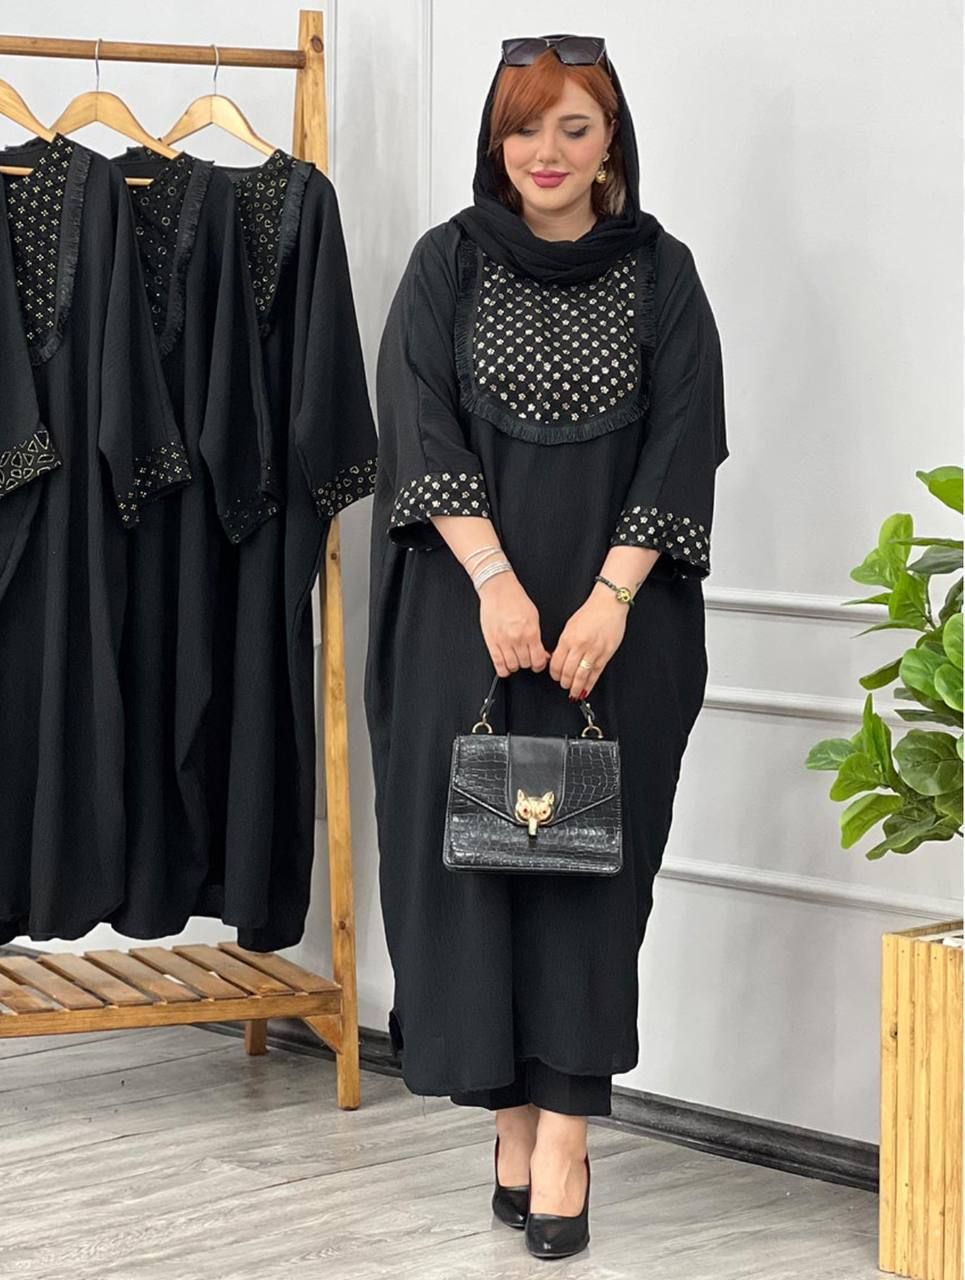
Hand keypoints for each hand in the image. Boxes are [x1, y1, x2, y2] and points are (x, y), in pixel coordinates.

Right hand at [478, 570, 550, 676]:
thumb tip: (542, 653)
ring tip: (515, 659)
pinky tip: (505, 666)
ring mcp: (503, 641)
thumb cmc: (516, 600)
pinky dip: (503, 669)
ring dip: (515, 666)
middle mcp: (517, 638)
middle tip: (526, 657)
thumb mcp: (534, 617)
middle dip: (527, 662)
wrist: (499, 590)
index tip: (538, 663)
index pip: (538, 660)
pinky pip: (498, 663)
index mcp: (531, 632)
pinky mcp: (491, 642)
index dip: (539, 665)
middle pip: (525, 664)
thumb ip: (538, 638)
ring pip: (512, 666)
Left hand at [549, 582, 629, 698]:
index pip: (556, 663)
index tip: (555, 676)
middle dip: (564, 682)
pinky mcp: (605, 654)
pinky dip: (590, 684)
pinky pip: (596, 673)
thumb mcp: (570, 626)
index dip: (554, 673)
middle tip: (564, 685)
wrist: (609, 605)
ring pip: (581, 675)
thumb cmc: (590, 613)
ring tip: (573, 692)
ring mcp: (594, 651)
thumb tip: (558, 659)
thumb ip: (564, 643)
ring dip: (576, 687)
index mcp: (568, 638)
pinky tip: (586, 689)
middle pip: (568, 672)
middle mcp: (580, 646)